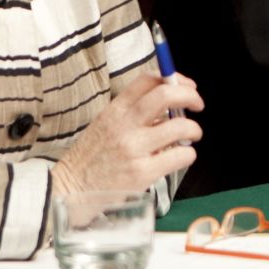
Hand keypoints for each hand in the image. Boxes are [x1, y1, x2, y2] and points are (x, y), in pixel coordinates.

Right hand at [51, 73, 201, 196]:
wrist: (71, 190)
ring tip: (191, 136)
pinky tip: (181, 157)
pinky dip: (188, 155)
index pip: (147, 80)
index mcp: (115, 110)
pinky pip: (181, 156)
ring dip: (194, 129)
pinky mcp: (142, 172)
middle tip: (197, 105)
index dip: (173, 78)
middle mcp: (125, 125)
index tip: (186, 86)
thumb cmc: (92, 158)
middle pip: (166, 96)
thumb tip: (170, 105)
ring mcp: (134, 148)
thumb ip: (133, 113)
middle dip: (190, 96)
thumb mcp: (106, 125)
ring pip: (180, 127)